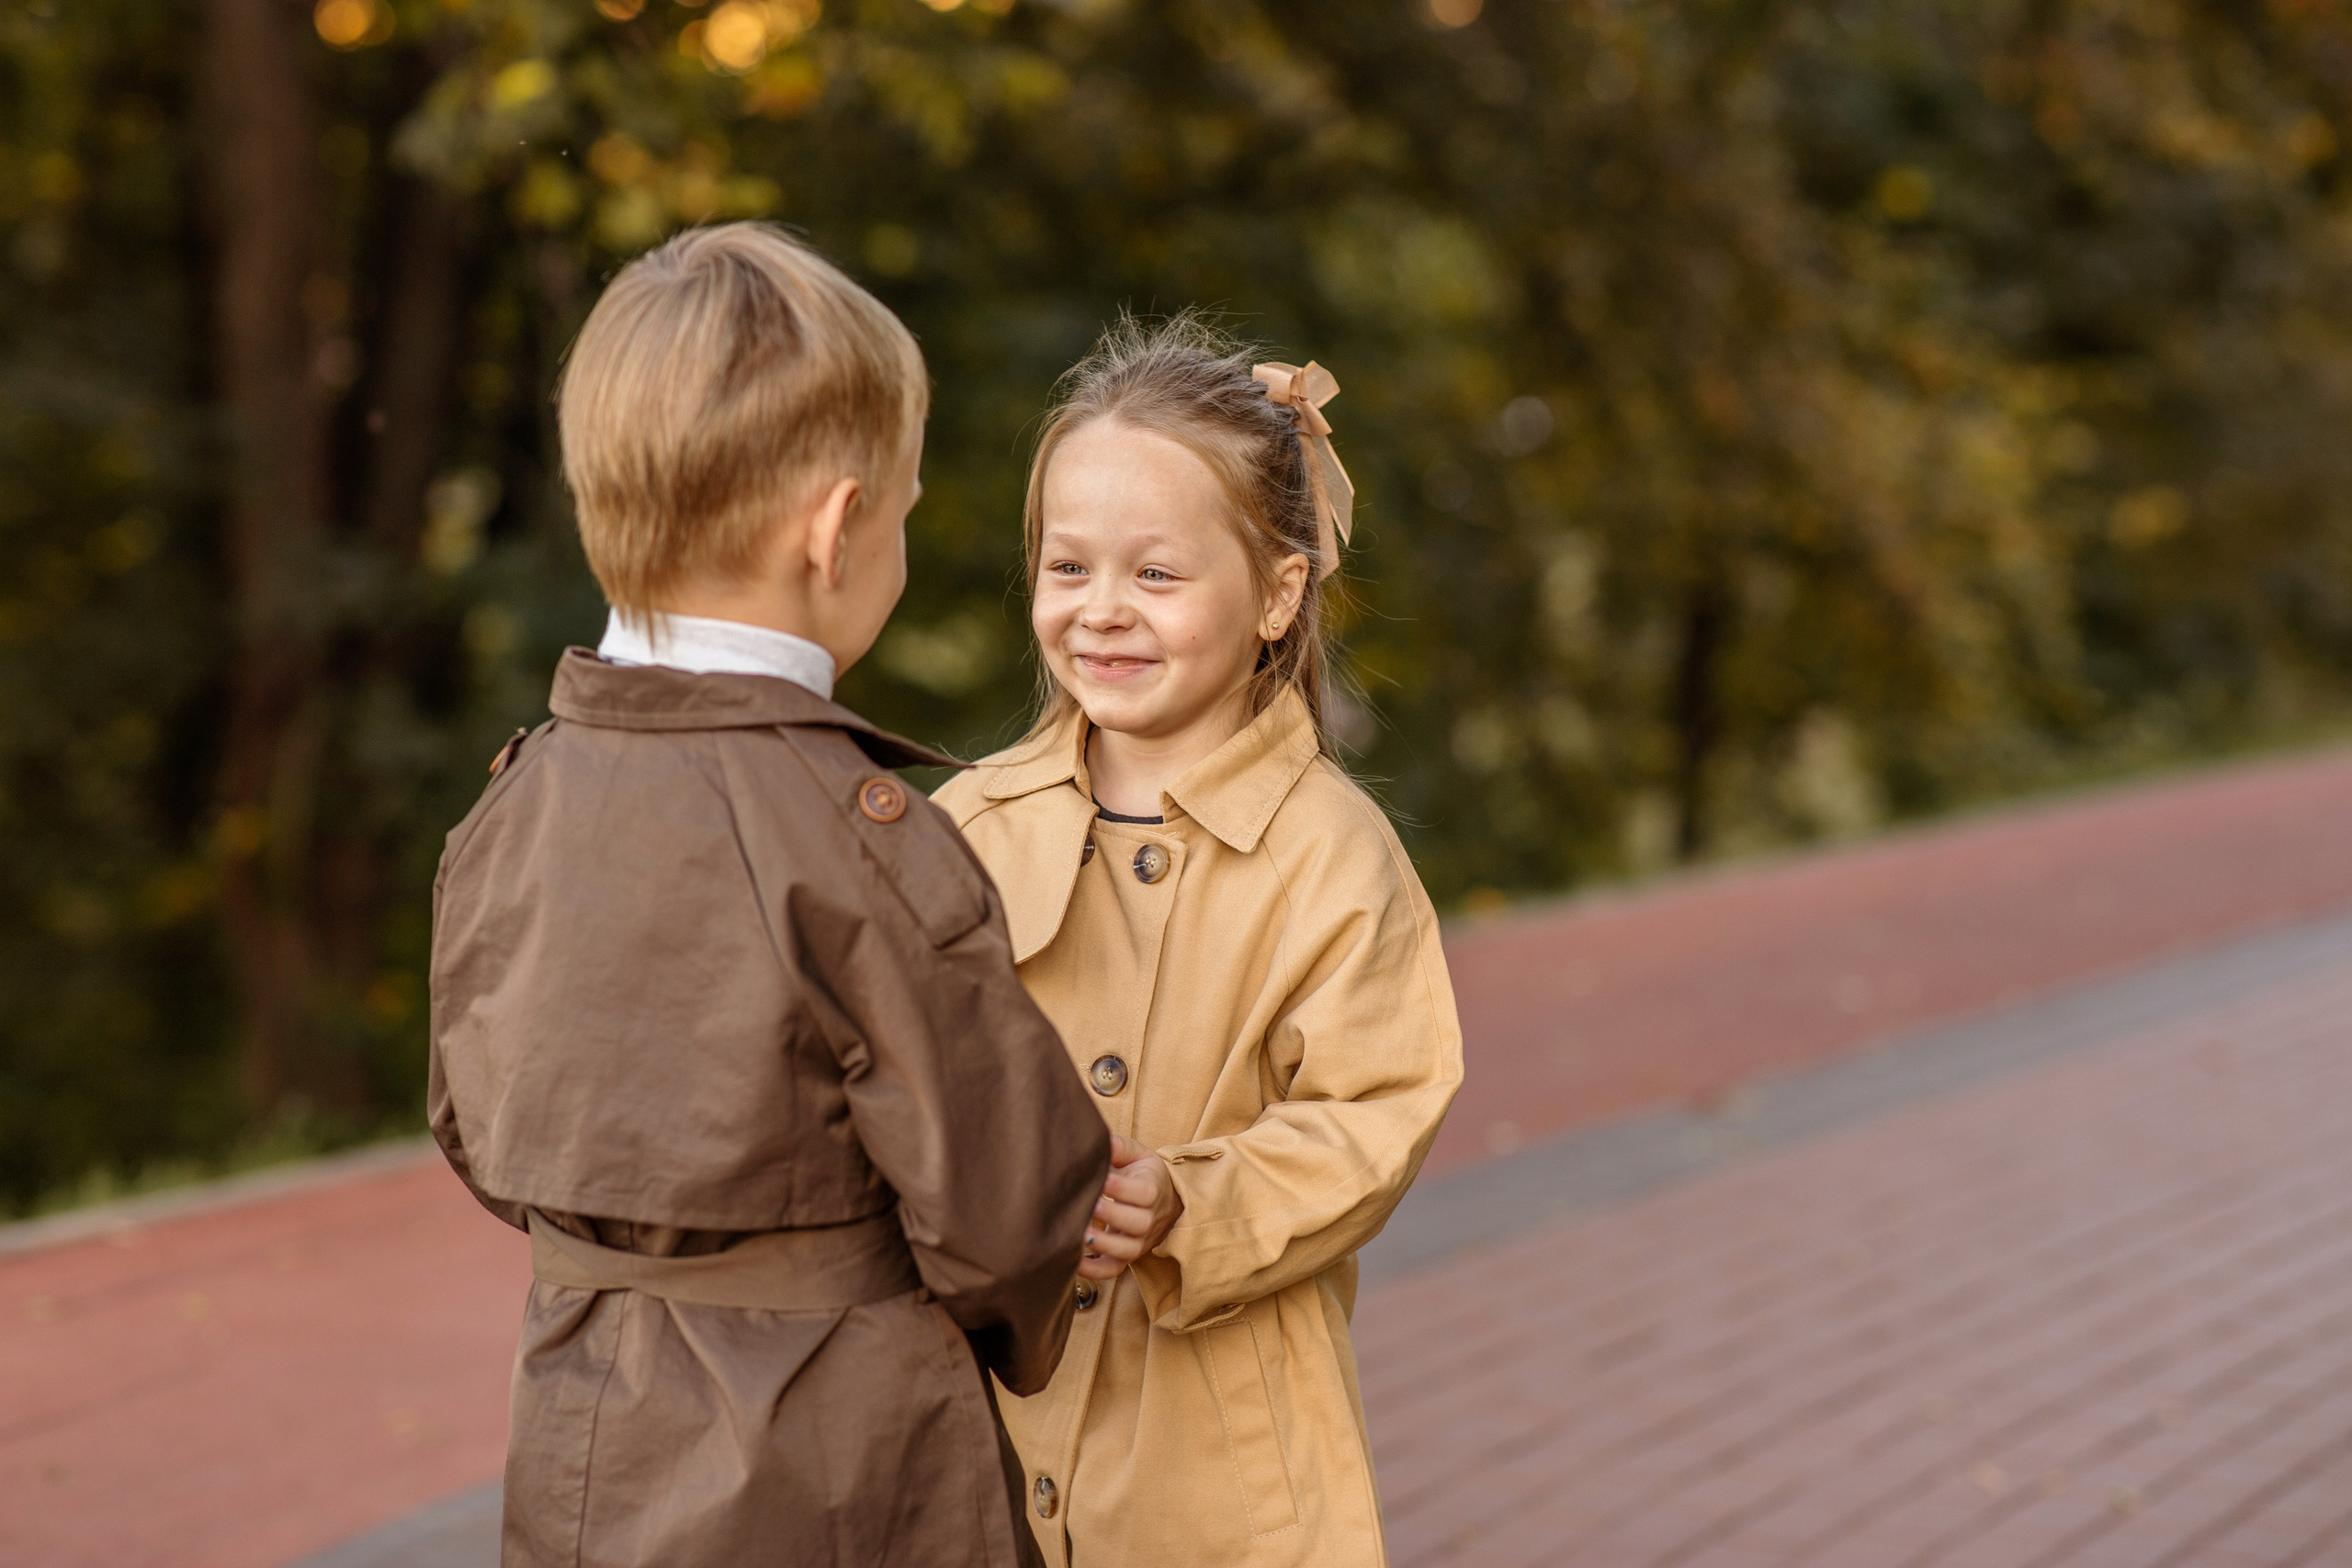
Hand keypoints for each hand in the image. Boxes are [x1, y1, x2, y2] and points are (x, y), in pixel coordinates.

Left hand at [1079, 1135, 1184, 1281]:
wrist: (1163, 1201)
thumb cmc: (1142, 1174)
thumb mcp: (1137, 1155)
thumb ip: (1119, 1147)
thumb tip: (1100, 1139)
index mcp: (1152, 1190)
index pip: (1144, 1192)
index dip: (1122, 1186)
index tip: (1100, 1177)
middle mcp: (1149, 1219)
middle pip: (1138, 1223)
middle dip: (1113, 1215)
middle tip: (1089, 1205)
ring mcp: (1138, 1242)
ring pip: (1127, 1250)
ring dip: (1103, 1244)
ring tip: (1079, 1234)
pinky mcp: (1126, 1258)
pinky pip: (1113, 1271)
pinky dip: (1094, 1271)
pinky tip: (1074, 1262)